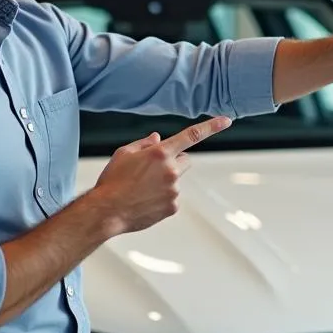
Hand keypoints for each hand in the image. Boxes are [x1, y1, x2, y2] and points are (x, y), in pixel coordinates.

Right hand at [91, 116, 232, 233]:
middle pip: (185, 160)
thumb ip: (145, 144)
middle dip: (174, 162)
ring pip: (176, 180)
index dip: (211, 126)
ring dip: (165, 181)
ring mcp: (174, 190)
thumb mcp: (123, 153)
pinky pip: (172, 197)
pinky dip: (162, 197)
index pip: (191, 135)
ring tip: (141, 189)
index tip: (226, 120)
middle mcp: (171, 170)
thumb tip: (158, 138)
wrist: (106, 212)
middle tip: (152, 171)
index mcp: (160, 153)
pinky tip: (144, 201)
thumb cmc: (112, 181)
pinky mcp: (173, 206)